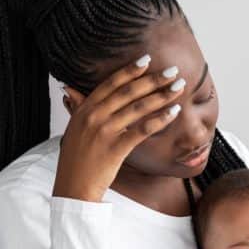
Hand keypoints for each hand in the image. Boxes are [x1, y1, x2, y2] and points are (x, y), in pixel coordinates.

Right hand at [53, 54, 185, 201]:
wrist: (73, 188)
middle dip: (152, 79)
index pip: (110, 84)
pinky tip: (173, 112)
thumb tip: (70, 88)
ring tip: (178, 87)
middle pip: (128, 92)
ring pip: (137, 108)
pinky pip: (142, 130)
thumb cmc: (76, 160)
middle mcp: (93, 116)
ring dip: (161, 95)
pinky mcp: (115, 148)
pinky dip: (159, 119)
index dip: (130, 71)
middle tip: (172, 70)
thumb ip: (77, 107)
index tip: (147, 60)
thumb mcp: (73, 129)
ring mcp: (104, 131)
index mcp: (84, 109)